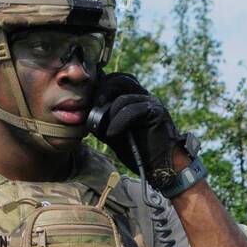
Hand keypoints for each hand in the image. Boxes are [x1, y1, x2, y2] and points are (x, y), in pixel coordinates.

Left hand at [89, 72, 184, 190]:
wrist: (160, 167)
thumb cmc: (138, 152)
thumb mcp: (114, 134)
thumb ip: (102, 121)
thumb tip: (86, 113)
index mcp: (134, 98)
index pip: (115, 80)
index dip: (100, 88)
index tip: (90, 105)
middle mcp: (144, 96)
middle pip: (118, 80)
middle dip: (102, 93)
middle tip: (94, 111)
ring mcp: (151, 102)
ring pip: (123, 96)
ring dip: (109, 113)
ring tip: (106, 131)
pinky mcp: (156, 112)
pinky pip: (131, 110)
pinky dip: (118, 122)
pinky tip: (112, 134)